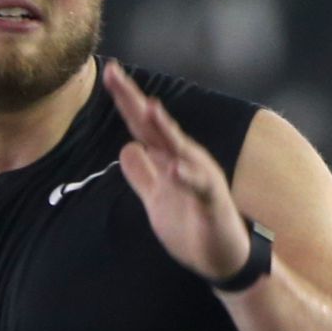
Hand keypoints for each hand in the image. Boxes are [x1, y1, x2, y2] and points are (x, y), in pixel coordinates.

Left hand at [102, 59, 254, 282]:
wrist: (223, 258)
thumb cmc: (192, 225)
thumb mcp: (158, 199)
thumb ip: (142, 175)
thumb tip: (127, 149)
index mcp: (170, 158)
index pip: (142, 125)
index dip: (125, 101)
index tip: (108, 72)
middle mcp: (185, 160)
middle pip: (155, 126)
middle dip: (134, 100)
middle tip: (113, 73)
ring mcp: (199, 178)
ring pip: (180, 148)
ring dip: (164, 128)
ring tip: (147, 108)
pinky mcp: (211, 201)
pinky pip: (198, 185)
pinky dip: (187, 176)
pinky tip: (174, 167)